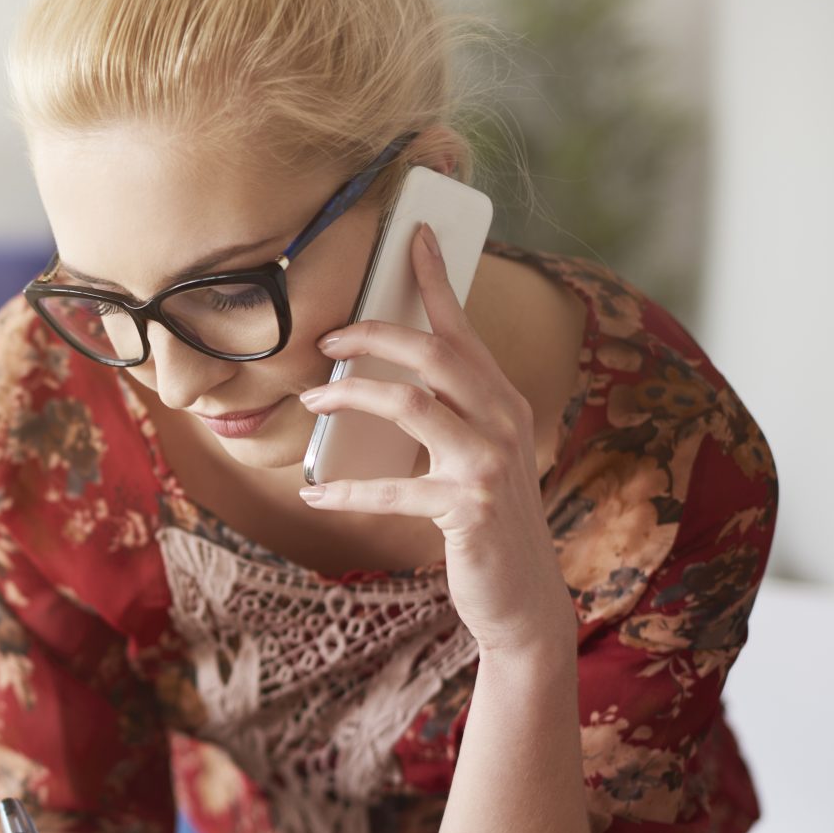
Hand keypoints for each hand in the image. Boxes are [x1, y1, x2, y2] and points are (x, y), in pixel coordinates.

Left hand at [296, 222, 574, 657]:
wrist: (521, 597)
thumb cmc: (484, 521)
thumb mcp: (472, 457)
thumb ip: (442, 416)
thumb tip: (373, 383)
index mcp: (502, 400)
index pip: (464, 328)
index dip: (437, 279)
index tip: (412, 235)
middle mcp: (503, 421)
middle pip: (434, 354)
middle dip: (374, 334)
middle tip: (326, 338)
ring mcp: (488, 464)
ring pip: (412, 405)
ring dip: (352, 395)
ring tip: (312, 398)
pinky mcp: (466, 508)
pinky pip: (392, 488)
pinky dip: (346, 490)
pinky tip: (315, 492)